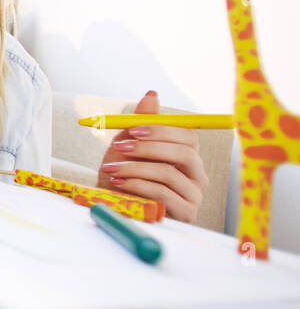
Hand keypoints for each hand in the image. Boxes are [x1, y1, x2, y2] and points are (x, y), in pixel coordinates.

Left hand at [97, 90, 207, 222]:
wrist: (113, 205)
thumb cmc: (123, 174)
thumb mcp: (127, 145)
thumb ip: (141, 122)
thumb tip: (152, 95)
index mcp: (187, 156)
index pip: (188, 137)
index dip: (162, 130)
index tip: (133, 129)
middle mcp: (196, 175)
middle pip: (185, 154)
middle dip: (149, 148)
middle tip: (120, 147)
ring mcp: (194, 195)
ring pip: (169, 173)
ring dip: (135, 168)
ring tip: (110, 168)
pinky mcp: (185, 214)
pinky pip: (163, 194)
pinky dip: (137, 185)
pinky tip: (119, 182)